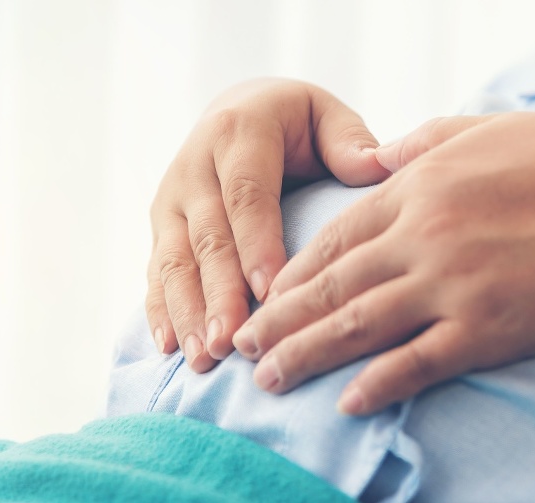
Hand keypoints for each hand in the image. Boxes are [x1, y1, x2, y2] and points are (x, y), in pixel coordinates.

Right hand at [147, 78, 390, 371]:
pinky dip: (161, 311)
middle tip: (232, 343)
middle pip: (208, 237)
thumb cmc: (297, 124)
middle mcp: (194, 165)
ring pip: (175, 261)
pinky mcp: (161, 227)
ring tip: (204, 359)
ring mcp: (171, 199)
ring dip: (188, 312)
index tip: (272, 294)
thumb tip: (378, 166)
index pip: (247, 194)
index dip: (257, 244)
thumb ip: (348, 141)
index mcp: (238, 132)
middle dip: (219, 294)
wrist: (236, 111)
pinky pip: (157, 271)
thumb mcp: (325, 116)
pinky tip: (172, 348)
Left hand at [232, 112, 534, 413]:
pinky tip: (349, 401)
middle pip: (332, 286)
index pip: (337, 235)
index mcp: (420, 187)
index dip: (294, 270)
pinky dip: (379, 383)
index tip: (265, 293)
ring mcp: (451, 286)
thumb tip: (377, 153)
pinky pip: (418, 363)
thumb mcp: (491, 127)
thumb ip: (425, 140)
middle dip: (280, 319)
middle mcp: (423, 238)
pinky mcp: (486, 330)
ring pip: (359, 327)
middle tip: (241, 346)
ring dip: (307, 355)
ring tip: (270, 379)